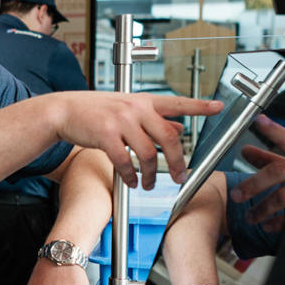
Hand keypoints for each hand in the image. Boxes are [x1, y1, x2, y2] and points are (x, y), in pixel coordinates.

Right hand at [58, 92, 221, 191]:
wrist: (65, 110)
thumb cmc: (97, 110)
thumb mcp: (129, 109)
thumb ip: (155, 118)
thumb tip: (180, 128)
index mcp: (144, 101)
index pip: (177, 102)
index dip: (199, 105)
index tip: (218, 106)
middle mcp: (135, 109)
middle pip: (168, 137)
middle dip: (176, 161)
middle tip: (179, 176)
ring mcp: (120, 121)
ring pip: (147, 153)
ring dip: (151, 174)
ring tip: (149, 183)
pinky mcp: (105, 135)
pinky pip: (124, 161)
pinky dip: (130, 175)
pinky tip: (132, 181)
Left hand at [229, 115, 284, 231]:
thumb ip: (269, 157)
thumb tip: (245, 151)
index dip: (275, 131)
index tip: (259, 122)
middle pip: (279, 171)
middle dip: (254, 183)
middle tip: (237, 194)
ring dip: (262, 207)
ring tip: (249, 216)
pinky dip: (278, 222)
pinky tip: (266, 224)